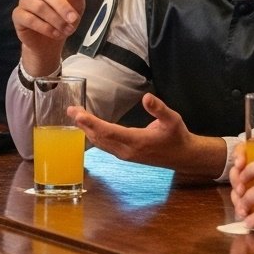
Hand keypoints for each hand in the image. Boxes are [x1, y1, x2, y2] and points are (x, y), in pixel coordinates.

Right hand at [12, 0, 85, 73]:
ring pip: (39, 7)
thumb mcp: (77, 9)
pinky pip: (30, 18)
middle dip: (62, 6)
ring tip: (65, 30)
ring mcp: (25, 1)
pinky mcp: (18, 15)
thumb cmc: (65, 21)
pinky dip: (45, 27)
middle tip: (74, 20)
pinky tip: (54, 33)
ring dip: (55, 20)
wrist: (51, 43)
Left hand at [73, 93, 225, 178]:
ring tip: (76, 116)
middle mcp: (127, 150)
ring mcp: (124, 154)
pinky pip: (104, 145)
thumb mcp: (173, 119)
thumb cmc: (177, 136)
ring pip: (100, 143)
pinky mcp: (124, 154)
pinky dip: (94, 135)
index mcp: (137, 141)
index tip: (78, 114)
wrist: (183, 156)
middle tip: (71, 110)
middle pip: (99, 137)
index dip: (92, 123)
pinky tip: (88, 128)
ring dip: (87, 130)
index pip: (109, 132)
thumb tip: (146, 97)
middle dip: (84, 124)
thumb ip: (159, 109)